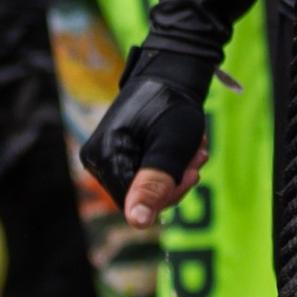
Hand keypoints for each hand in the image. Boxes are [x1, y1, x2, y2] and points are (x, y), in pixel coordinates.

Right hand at [77, 37, 216, 221]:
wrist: (169, 72)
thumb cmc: (171, 104)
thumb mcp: (170, 145)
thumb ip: (154, 183)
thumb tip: (138, 224)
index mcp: (104, 156)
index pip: (134, 203)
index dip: (167, 195)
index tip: (194, 173)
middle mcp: (96, 159)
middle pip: (139, 195)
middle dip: (175, 180)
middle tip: (199, 158)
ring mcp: (105, 155)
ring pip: (145, 185)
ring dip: (176, 171)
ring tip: (196, 149)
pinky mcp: (116, 152)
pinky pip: (144, 172)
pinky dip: (169, 164)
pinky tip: (185, 148)